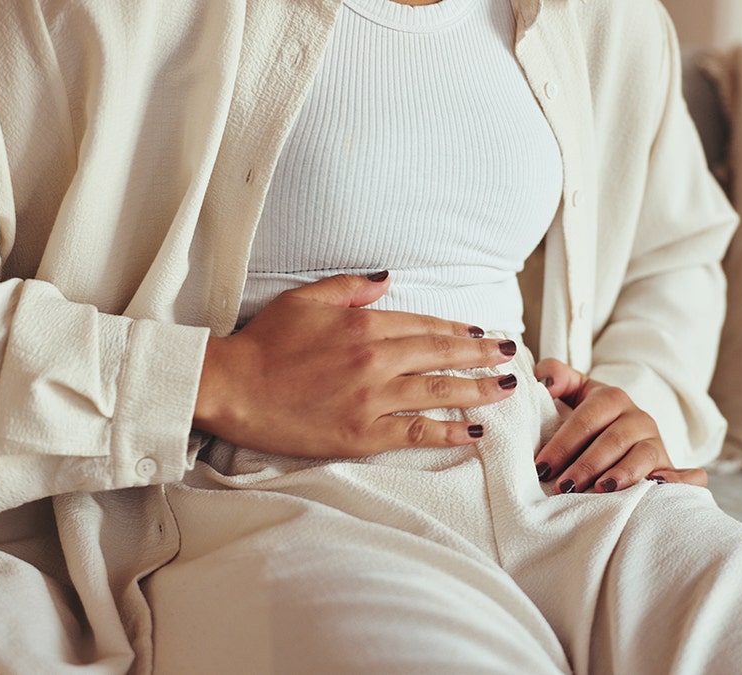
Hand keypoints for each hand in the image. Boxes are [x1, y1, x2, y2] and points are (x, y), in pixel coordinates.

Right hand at [194, 273, 519, 458]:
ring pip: (439, 392)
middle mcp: (375, 360)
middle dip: (482, 355)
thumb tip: (388, 279)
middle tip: (510, 356)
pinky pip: (416, 432)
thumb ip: (350, 286)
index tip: (480, 332)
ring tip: (505, 389)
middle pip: (442, 355)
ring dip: (478, 389)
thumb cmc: (263, 343)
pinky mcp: (362, 434)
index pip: (425, 325)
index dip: (458, 329)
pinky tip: (473, 432)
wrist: (231, 388)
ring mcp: (371, 399)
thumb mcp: (305, 299)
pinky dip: (448, 432)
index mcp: (364, 325)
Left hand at [533, 358, 706, 493]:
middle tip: (563, 487)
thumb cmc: (588, 420)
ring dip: (622, 474)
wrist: (622, 436)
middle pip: (613, 440)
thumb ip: (556, 377)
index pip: (587, 419)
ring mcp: (657, 443)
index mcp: (612, 398)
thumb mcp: (573, 393)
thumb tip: (546, 381)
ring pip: (643, 457)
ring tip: (600, 490)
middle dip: (586, 465)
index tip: (542, 466)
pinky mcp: (670, 467)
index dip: (563, 443)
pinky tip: (656, 489)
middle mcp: (639, 419)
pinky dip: (677, 482)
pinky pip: (686, 475)